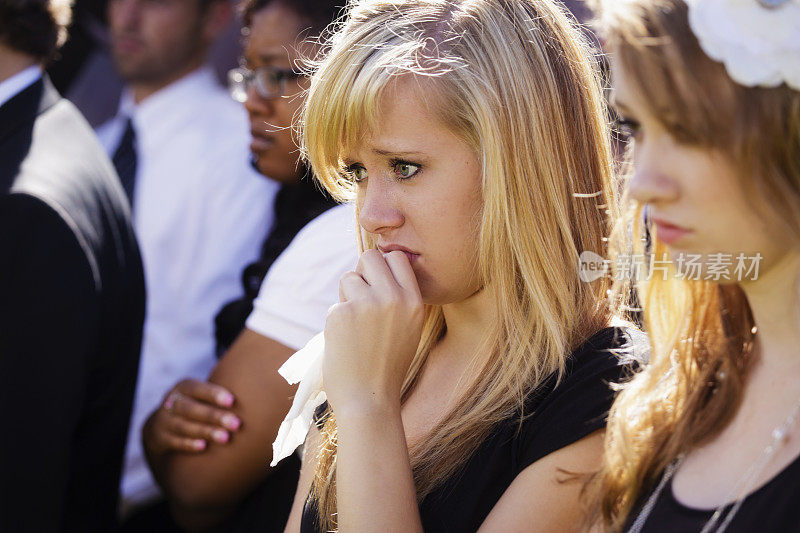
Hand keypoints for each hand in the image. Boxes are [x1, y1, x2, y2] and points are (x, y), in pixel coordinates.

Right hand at [144, 379, 241, 453]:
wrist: (160, 426)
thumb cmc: (194, 407)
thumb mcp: (200, 396)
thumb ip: (219, 396)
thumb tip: (256, 394)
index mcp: (183, 387)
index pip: (197, 388)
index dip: (213, 394)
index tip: (232, 401)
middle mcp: (171, 402)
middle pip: (191, 408)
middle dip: (214, 416)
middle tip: (236, 424)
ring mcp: (163, 421)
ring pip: (184, 426)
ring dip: (205, 432)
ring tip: (226, 438)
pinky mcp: (159, 439)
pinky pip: (174, 442)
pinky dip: (188, 444)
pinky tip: (204, 447)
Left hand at [323, 249, 423, 416]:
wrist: (370, 400)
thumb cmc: (387, 366)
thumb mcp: (408, 328)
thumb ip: (397, 298)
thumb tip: (375, 269)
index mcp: (414, 301)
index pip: (397, 258)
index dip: (383, 267)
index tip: (377, 283)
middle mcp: (393, 298)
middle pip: (369, 257)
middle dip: (361, 272)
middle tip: (360, 298)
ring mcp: (366, 304)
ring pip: (348, 277)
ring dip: (346, 296)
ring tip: (354, 325)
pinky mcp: (341, 313)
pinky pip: (335, 303)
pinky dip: (336, 319)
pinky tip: (345, 341)